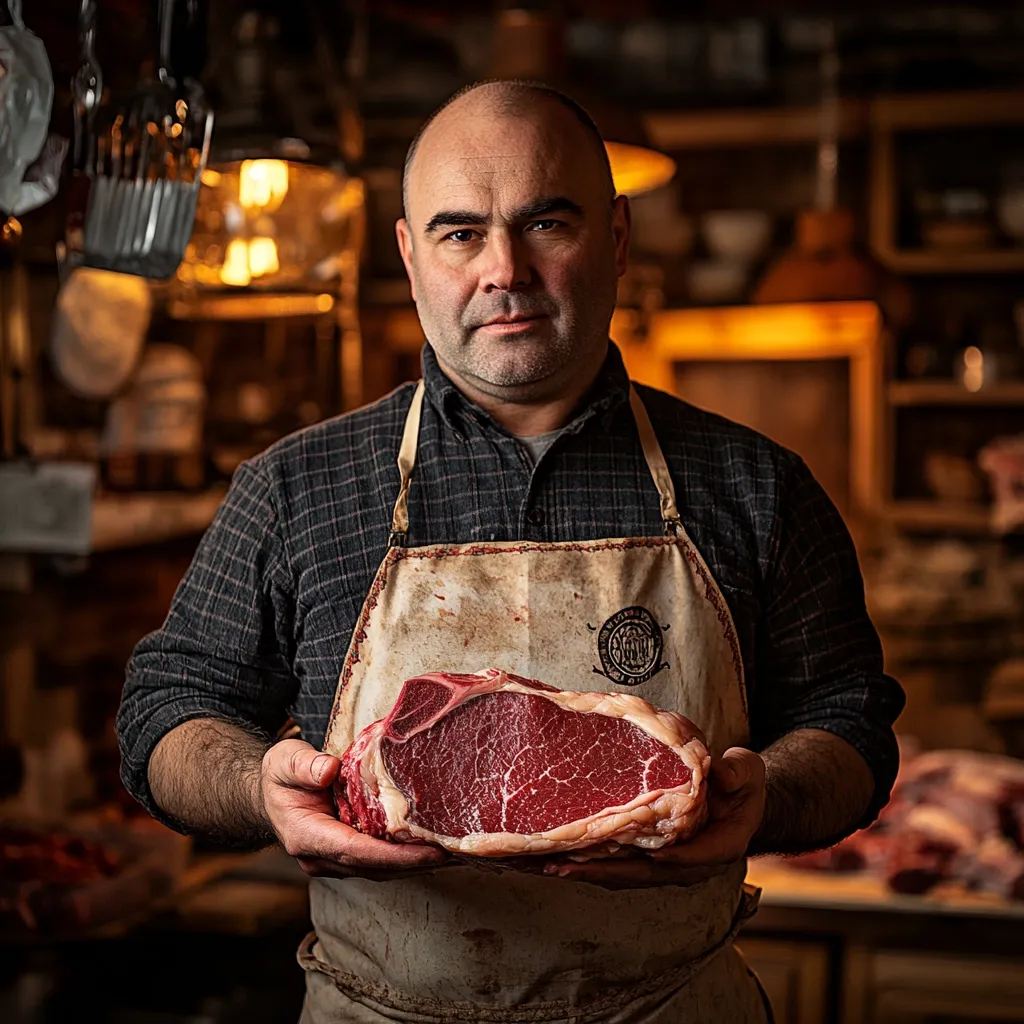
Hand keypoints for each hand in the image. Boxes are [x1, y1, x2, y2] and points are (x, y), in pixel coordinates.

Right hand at [261, 740, 446, 878]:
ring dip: (416, 865)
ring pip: (380, 870)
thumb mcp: (285, 761)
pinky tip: (432, 848)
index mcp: (306, 837)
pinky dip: (406, 858)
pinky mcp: (347, 856)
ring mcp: (334, 861)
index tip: (428, 852)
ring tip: (453, 853)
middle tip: (454, 852)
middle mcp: (321, 858)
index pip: (355, 852)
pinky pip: (379, 862)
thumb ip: (304, 765)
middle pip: (375, 868)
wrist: (272, 793)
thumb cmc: (280, 776)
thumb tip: (329, 770)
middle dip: (415, 864)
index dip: (394, 856)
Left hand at [541, 747, 765, 887]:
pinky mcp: (650, 856)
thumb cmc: (742, 785)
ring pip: (624, 874)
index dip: (673, 857)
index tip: (650, 854)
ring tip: (549, 865)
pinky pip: (619, 865)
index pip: (692, 857)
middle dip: (603, 871)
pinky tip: (561, 859)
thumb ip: (734, 774)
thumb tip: (718, 772)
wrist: (739, 799)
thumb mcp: (745, 773)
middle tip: (564, 865)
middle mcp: (688, 863)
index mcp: (717, 847)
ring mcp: (666, 863)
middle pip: (643, 874)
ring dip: (587, 871)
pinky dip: (590, 863)